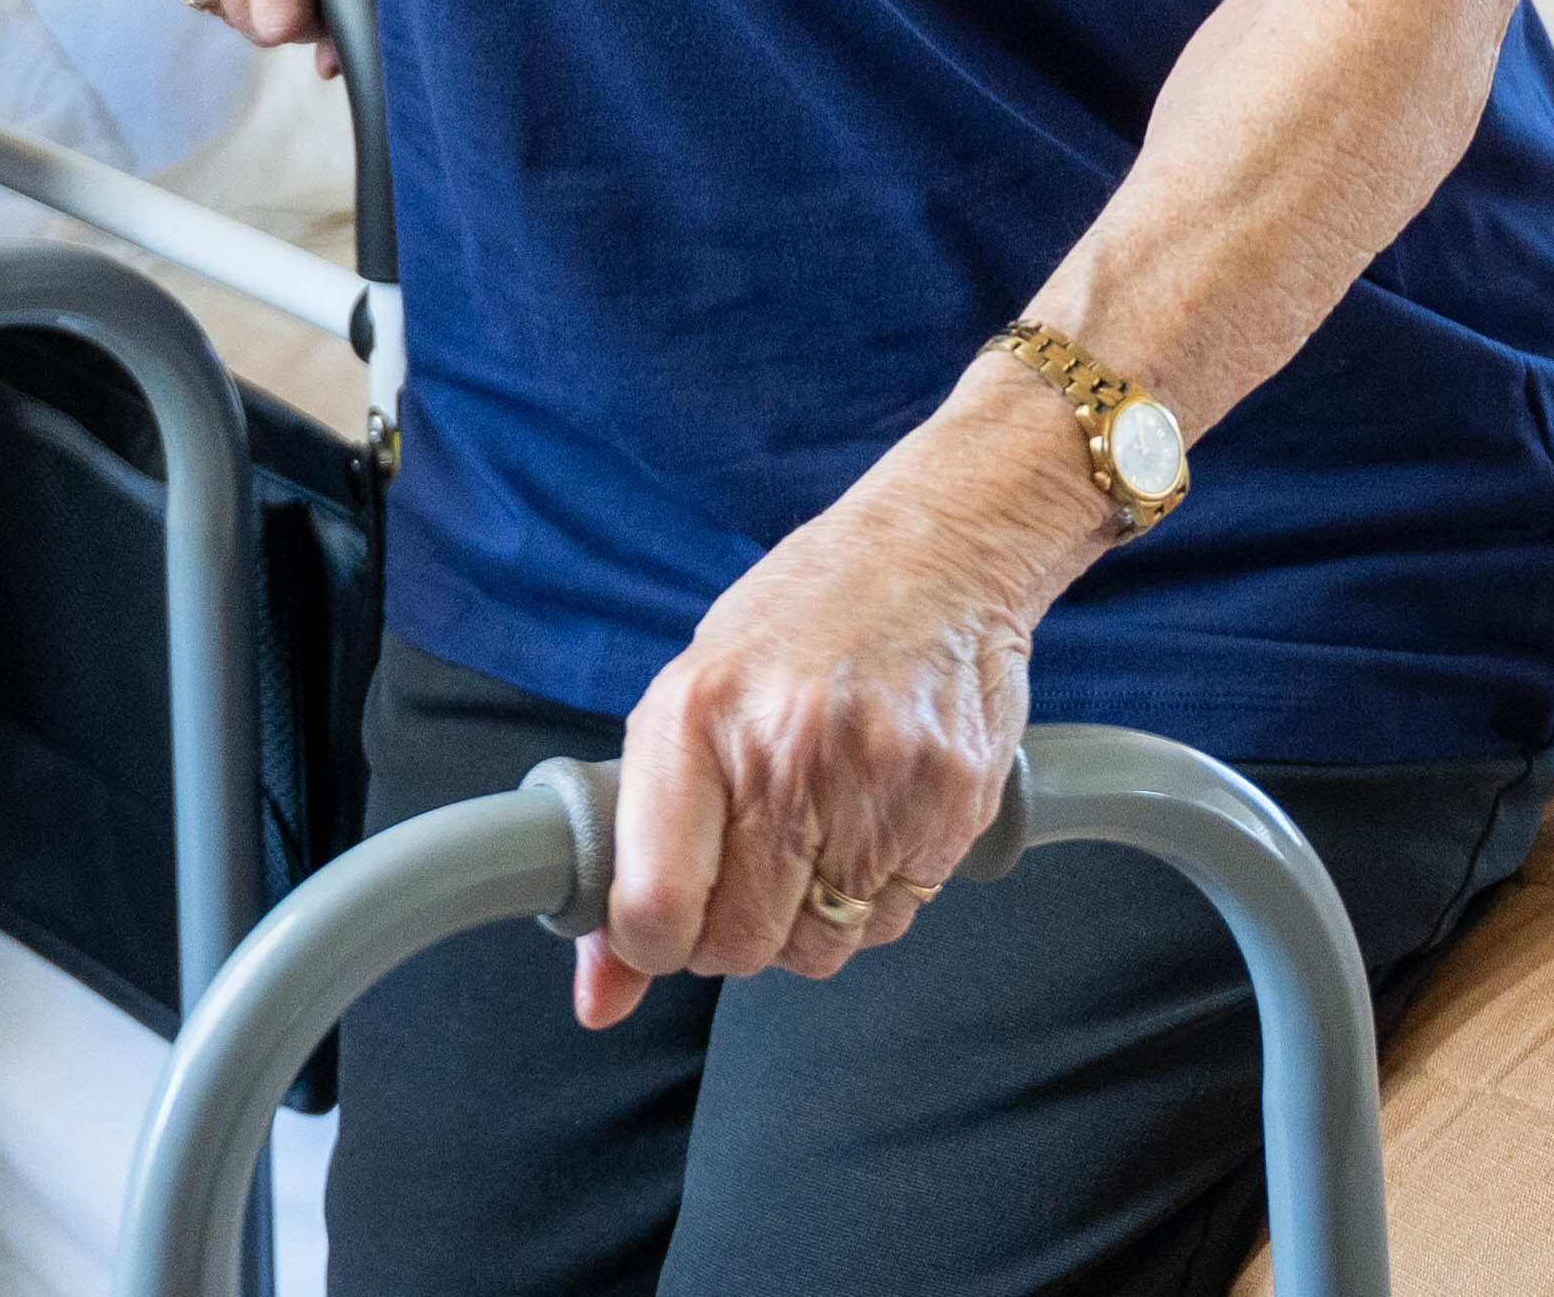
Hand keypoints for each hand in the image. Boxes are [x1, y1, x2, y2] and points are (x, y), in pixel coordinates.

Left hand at [585, 411, 1073, 1025]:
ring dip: (809, 922)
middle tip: (747, 873)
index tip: (662, 925)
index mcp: (696, 718)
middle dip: (732, 934)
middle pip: (741, 944)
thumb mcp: (690, 701)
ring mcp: (878, 782)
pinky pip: (895, 918)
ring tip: (816, 837)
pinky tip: (873, 822)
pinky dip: (876, 897)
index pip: (655, 907)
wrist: (936, 552)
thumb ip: (635, 848)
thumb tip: (600, 1002)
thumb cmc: (802, 621)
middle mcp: (785, 754)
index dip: (651, 944)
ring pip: (823, 948)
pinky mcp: (953, 802)